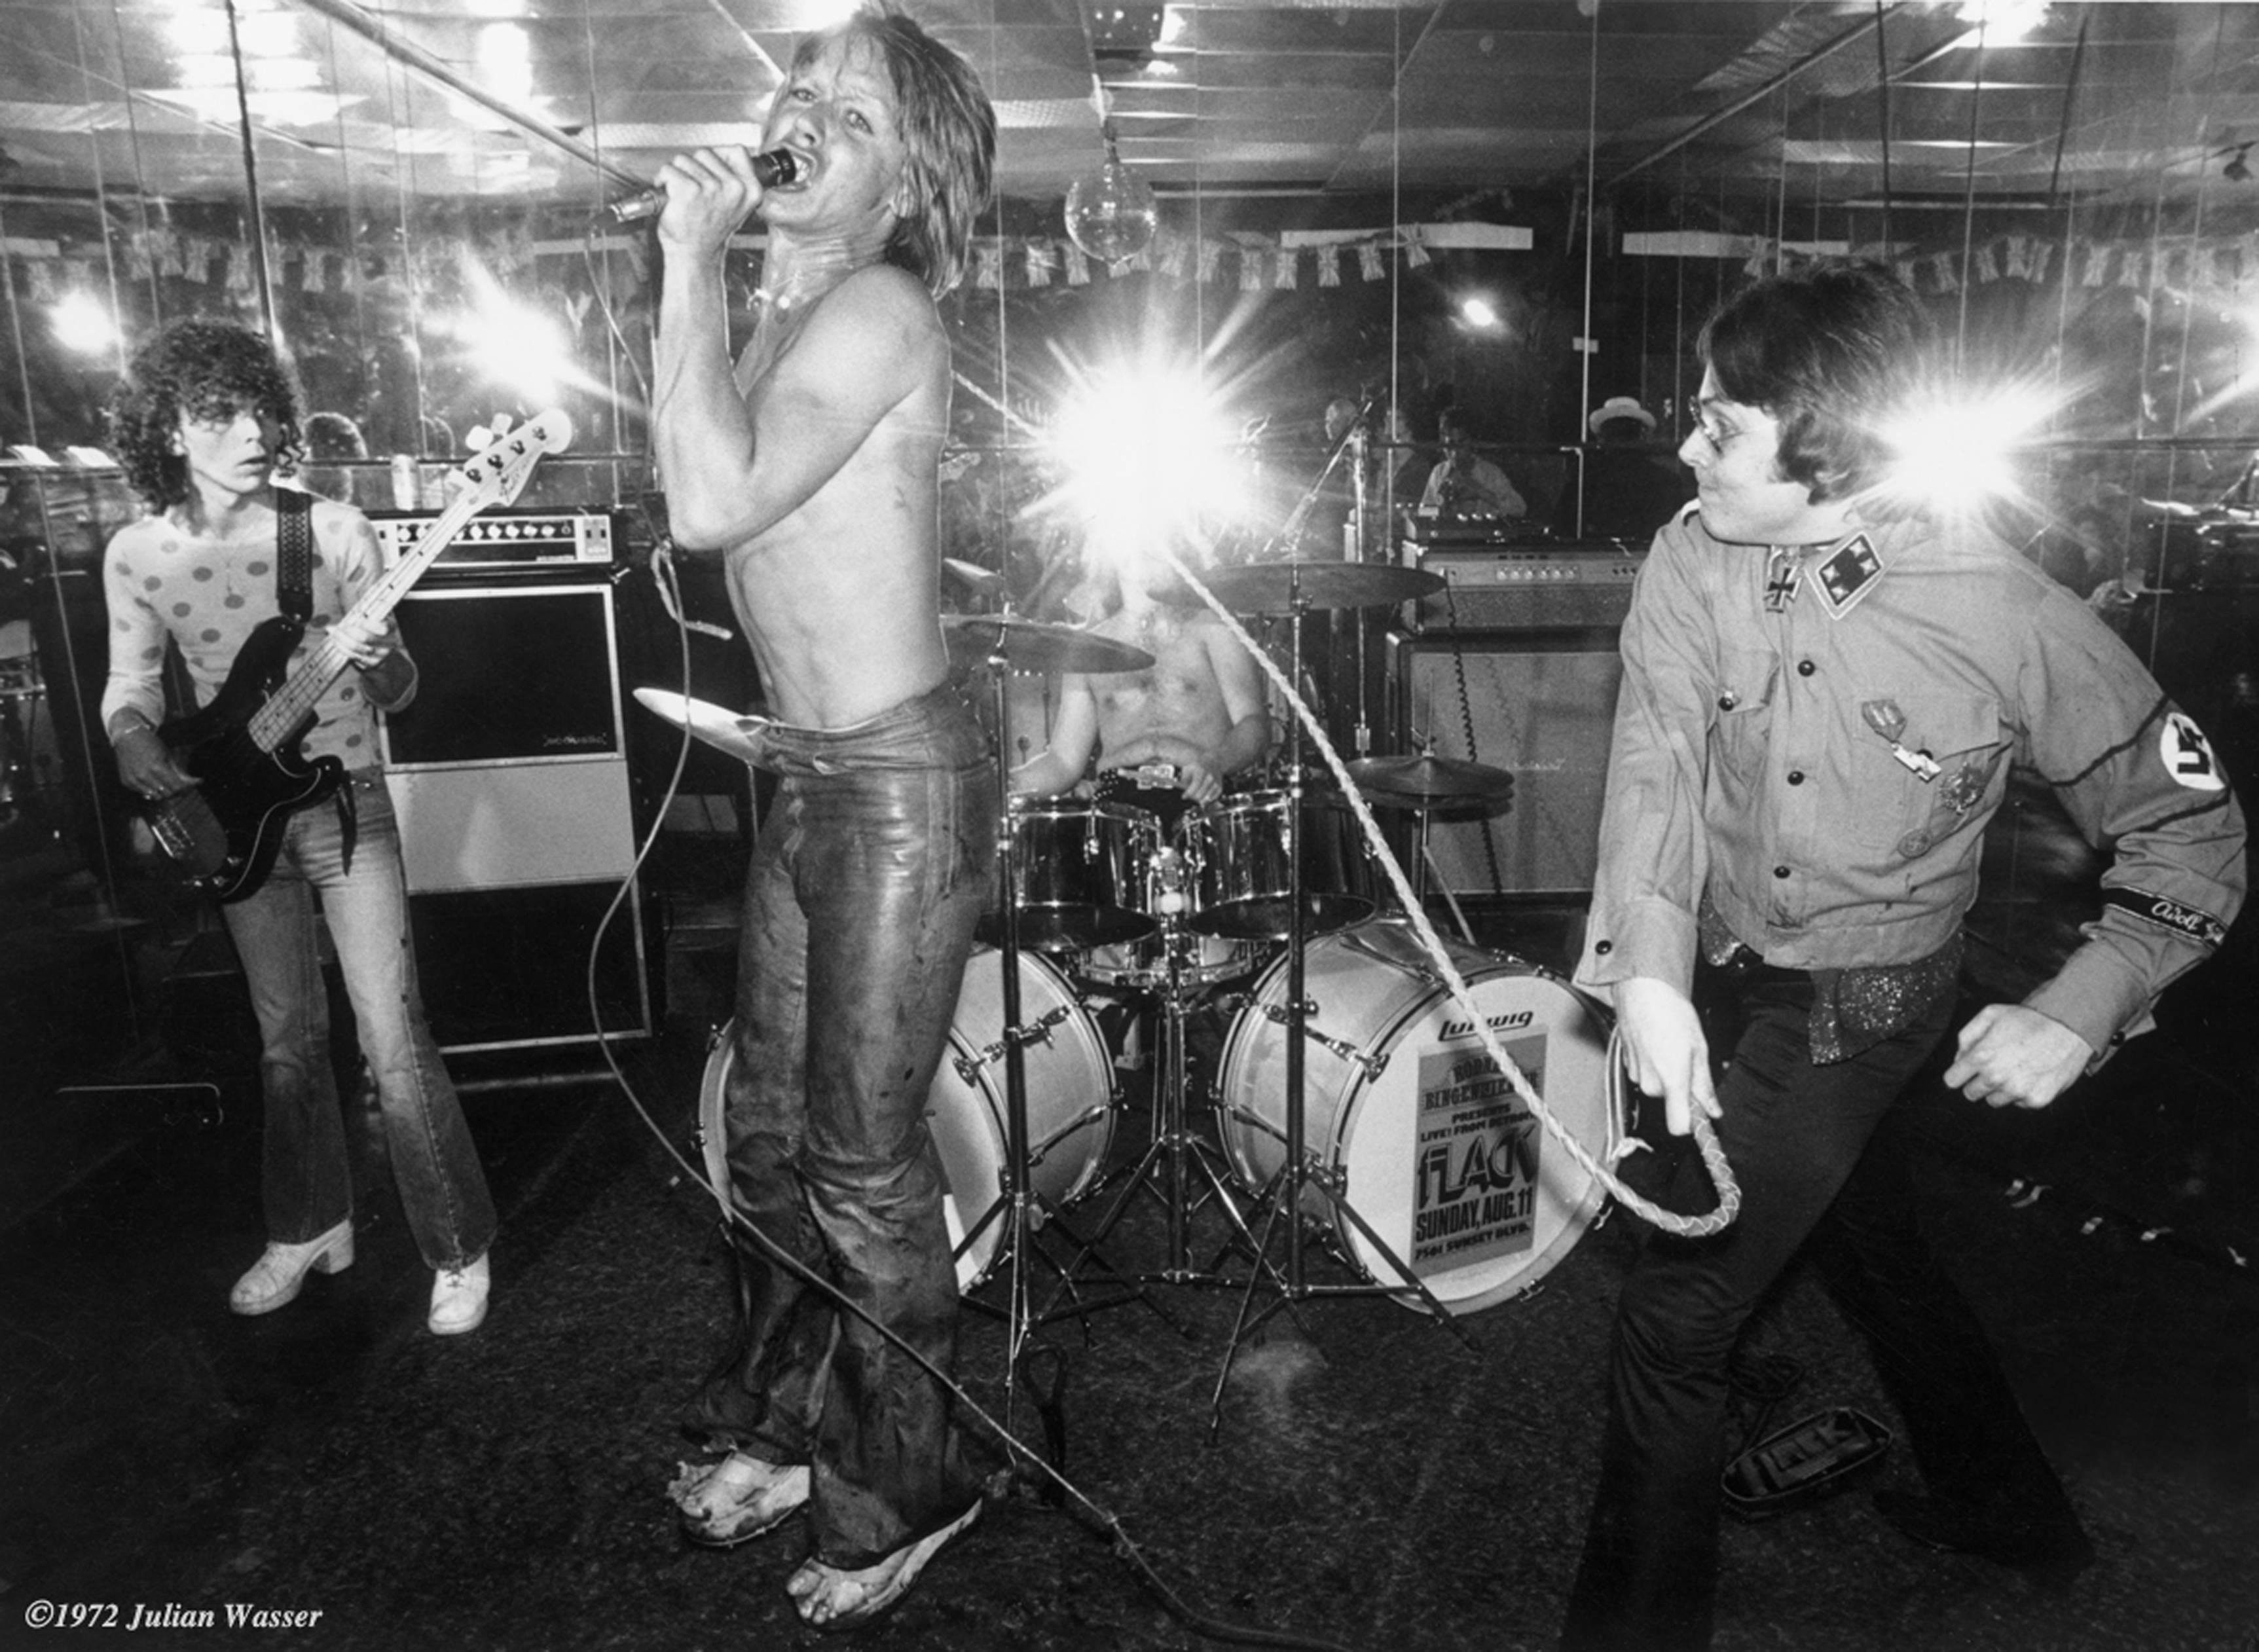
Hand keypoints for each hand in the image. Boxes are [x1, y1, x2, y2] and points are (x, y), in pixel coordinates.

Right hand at [112, 725, 191, 802]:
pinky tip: (154, 783)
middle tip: (181, 786)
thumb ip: (179, 771)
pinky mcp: (126, 782)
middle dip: (177, 792)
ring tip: (168, 784)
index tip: (190, 785)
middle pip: (167, 794)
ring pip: (155, 797)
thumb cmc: (150, 743)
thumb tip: (197, 782)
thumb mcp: (167, 755)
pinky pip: (143, 793)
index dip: (186, 788)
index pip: (176, 787)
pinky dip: (151, 790)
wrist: (126, 737)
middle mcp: (144, 776)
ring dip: (164, 793)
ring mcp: (133, 780)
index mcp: (157, 767)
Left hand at [323, 613, 396, 671]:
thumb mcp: (374, 620)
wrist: (381, 652)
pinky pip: (354, 656)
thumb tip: (356, 614)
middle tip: (335, 628)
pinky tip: (337, 642)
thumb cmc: (373, 631)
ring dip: (341, 640)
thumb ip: (366, 616)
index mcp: (391, 629)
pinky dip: (343, 648)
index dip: (366, 624)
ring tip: (333, 633)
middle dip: (347, 631)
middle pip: (365, 638)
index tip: (355, 619)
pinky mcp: (372, 664)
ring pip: (357, 648)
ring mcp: (381, 656)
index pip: (382, 628)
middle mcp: (390, 643)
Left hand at [651, 146, 762, 251]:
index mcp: (750, 190)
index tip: (710, 172)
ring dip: (677, 174)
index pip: (737, 151)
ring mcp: (712, 188)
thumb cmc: (708, 231)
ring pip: (684, 159)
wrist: (694, 255)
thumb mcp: (735, 204)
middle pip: (705, 152)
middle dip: (693, 167)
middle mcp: (735, 187)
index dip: (718, 157)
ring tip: (681, 195)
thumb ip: (734, 179)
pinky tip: (670, 196)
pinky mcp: (689, 190)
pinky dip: (662, 181)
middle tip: (693, 191)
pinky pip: (669, 170)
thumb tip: (719, 155)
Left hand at [1175, 756, 1222, 804]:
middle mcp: (1210, 777)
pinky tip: (1203, 798)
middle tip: (1190, 795)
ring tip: (1196, 797)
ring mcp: (1216, 782)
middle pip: (1200, 794)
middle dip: (1193, 797)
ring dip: (1200, 799)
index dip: (1188, 793)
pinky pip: (1213, 798)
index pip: (1195, 785)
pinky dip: (1208, 799)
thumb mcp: (1188, 769)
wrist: (1212, 762)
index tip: (1183, 797)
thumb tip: (1184, 792)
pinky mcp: (1219, 787)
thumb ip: (1184, 780)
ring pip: (1206, 798)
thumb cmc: (1197, 766)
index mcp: (1201, 771)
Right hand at [1613, 976, 1718, 1136]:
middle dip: (1682, 1088)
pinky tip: (1659, 1043)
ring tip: (1672, 1047)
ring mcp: (1636, 1074)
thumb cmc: (1670, 1011)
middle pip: (1670, 1102)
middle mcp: (1650, 1083)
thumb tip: (1713, 1109)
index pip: (1679, 1127)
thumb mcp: (1699, 1049)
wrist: (1642, 989)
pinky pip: (1646, 1075)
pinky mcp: (1627, 1065)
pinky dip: (1654, 1065)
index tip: (1702, 1116)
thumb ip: (1704, 1085)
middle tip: (1689, 1061)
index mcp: (1671, 1081)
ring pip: (1658, 1087)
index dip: (1692, 1125)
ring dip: (1667, 1075)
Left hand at [1942, 1004, 2092, 1110]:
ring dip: (1999, 1089)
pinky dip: (2022, 1093)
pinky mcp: (2036, 1100)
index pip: (1951, 1081)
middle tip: (1994, 1068)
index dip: (1958, 1074)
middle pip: (1971, 1094)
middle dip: (1977, 1082)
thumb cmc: (2030, 1019)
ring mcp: (2017, 1091)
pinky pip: (2018, 1104)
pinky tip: (2030, 1075)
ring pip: (1994, 1101)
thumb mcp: (1990, 1014)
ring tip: (2015, 1070)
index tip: (1965, 1072)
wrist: (2070, 1028)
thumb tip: (1958, 1059)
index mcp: (1982, 1056)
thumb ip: (1967, 1037)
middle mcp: (1997, 1077)